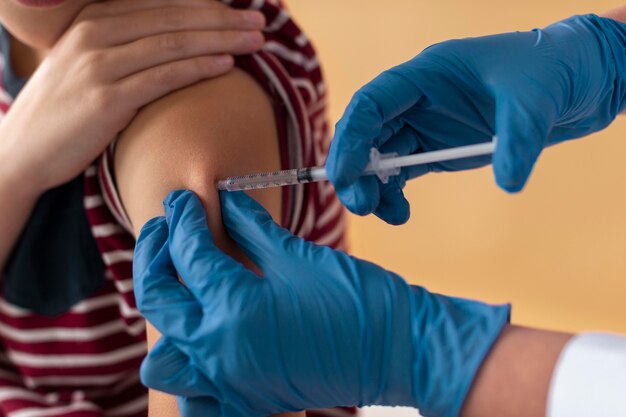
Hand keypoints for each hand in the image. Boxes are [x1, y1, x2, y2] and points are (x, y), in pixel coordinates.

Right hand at [0, 0, 264, 193]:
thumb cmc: (66, 109)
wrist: (25, 149)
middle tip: (260, 23)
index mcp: (94, 20)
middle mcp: (96, 34)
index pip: (162, 4)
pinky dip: (198, 68)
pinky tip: (227, 64)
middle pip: (174, 18)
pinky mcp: (106, 98)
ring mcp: (99, 64)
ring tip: (255, 41)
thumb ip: (126, 46)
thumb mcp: (90, 64)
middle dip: (223, 19)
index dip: (206, 6)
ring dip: (221, 39)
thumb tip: (177, 42)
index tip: (241, 11)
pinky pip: (163, 77)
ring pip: (173, 43)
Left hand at [133, 190, 509, 416]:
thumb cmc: (358, 300)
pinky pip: (196, 387)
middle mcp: (220, 351)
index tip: (184, 199)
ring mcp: (230, 381)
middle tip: (168, 225)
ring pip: (163, 354)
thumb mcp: (299, 256)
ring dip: (163, 313)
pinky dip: (188, 362)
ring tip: (178, 281)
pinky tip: (201, 333)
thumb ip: (252, 228)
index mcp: (235, 309)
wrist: (400, 353)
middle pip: (157, 298)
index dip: (184, 217)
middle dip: (153, 253)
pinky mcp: (246, 396)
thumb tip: (226, 200)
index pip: (190, 253)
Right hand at [327, 14, 625, 223]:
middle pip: (365, 133)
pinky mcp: (435, 148)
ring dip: (372, 187)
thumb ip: (519, 140)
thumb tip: (509, 182)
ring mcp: (424, 124)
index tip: (344, 175)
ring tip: (389, 215)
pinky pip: (401, 172)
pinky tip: (401, 213)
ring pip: (378, 156)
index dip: (351, 138)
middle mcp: (416, 99)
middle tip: (361, 204)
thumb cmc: (549, 71)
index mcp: (427, 73)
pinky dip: (393, 194)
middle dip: (355, 169)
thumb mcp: (535, 100)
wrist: (572, 79)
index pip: (372, 103)